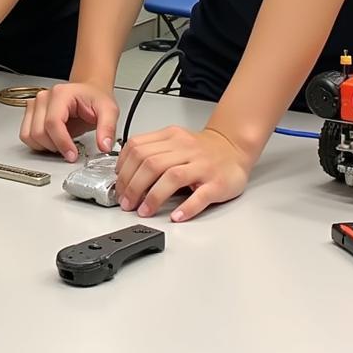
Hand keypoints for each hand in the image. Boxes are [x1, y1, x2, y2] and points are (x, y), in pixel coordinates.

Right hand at [19, 82, 119, 161]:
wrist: (89, 91)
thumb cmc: (95, 98)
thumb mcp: (108, 111)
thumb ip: (107, 128)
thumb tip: (104, 145)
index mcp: (61, 94)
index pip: (53, 122)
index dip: (62, 142)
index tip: (72, 154)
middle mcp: (44, 98)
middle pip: (39, 131)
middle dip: (55, 147)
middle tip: (70, 151)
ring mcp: (35, 104)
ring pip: (29, 135)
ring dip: (44, 147)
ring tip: (61, 145)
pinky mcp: (31, 113)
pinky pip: (25, 135)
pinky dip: (37, 144)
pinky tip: (52, 142)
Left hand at [115, 125, 252, 221]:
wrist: (233, 148)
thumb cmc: (201, 150)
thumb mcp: (173, 141)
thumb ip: (151, 151)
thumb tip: (124, 172)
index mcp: (171, 137)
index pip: (138, 147)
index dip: (124, 168)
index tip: (119, 184)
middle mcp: (185, 148)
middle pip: (151, 163)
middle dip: (133, 186)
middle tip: (127, 202)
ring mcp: (202, 166)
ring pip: (172, 177)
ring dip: (153, 197)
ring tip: (143, 210)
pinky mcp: (217, 183)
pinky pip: (200, 196)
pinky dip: (186, 208)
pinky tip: (176, 216)